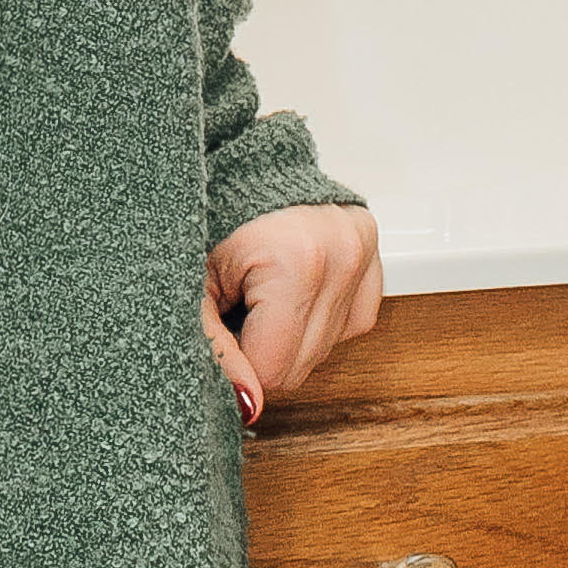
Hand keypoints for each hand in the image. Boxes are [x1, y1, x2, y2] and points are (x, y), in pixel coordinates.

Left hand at [205, 204, 382, 425]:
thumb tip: (248, 407)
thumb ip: (214, 349)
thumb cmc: (208, 212)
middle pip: (304, 364)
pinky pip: (353, 320)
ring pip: (327, 348)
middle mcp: (341, 253)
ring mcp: (362, 249)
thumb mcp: (194, 285)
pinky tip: (292, 290)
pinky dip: (320, 315)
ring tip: (260, 291)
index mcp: (297, 260)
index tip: (220, 323)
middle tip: (235, 304)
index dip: (238, 359)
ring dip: (290, 333)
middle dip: (263, 348)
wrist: (235, 159)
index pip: (274, 369)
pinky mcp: (373, 248)